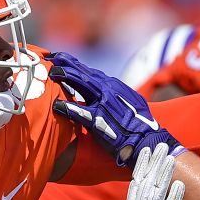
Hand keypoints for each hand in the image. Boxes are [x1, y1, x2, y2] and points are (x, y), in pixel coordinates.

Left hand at [50, 51, 182, 166]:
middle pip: (83, 71)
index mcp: (114, 86)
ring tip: (51, 73)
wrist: (148, 141)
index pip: (90, 71)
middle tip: (50, 58)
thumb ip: (116, 95)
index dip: (74, 64)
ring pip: (81, 84)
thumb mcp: (131, 103)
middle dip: (65, 63)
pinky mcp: (99, 120)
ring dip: (64, 76)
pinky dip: (66, 107)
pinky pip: (79, 111)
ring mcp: (103, 104)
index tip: (61, 59)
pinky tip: (56, 104)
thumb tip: (107, 92)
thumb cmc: (140, 125)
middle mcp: (109, 90)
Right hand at [88, 143, 185, 199]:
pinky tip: (181, 183)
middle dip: (153, 162)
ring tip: (170, 156)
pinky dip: (175, 197)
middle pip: (145, 182)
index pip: (136, 184)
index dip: (141, 167)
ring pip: (155, 191)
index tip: (146, 151)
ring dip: (164, 173)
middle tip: (161, 144)